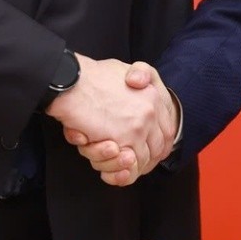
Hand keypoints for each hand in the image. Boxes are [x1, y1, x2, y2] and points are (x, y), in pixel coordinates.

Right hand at [46, 55, 175, 184]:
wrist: (72, 83)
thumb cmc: (92, 76)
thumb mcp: (123, 68)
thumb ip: (137, 75)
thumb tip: (138, 82)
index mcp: (154, 96)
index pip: (168, 129)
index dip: (160, 144)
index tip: (150, 151)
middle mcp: (151, 113)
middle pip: (159, 147)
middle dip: (147, 159)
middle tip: (132, 162)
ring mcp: (138, 128)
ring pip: (143, 159)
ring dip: (130, 166)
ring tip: (116, 160)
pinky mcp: (122, 141)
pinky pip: (130, 166)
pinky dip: (122, 171)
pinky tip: (113, 164)